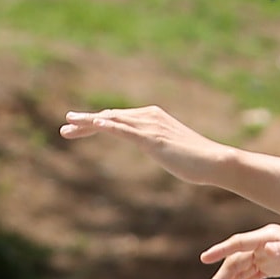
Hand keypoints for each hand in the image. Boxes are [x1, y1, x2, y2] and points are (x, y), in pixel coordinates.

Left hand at [59, 104, 228, 185]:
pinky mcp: (152, 138)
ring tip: (69, 125)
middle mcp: (149, 117)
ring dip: (89, 122)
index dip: (96, 123)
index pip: (118, 119)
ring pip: (113, 121)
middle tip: (65, 126)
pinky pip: (125, 130)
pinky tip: (95, 124)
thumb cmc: (197, 162)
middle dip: (86, 122)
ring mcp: (150, 126)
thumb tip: (161, 153)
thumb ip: (161, 148)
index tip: (78, 129)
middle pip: (110, 117)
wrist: (214, 162)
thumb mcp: (172, 153)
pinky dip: (108, 126)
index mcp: (152, 118)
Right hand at [200, 224, 279, 278]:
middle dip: (222, 276)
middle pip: (237, 260)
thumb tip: (267, 250)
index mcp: (269, 237)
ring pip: (242, 269)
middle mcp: (265, 244)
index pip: (239, 243)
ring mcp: (269, 254)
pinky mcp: (275, 265)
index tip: (205, 259)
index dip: (221, 250)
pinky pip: (253, 275)